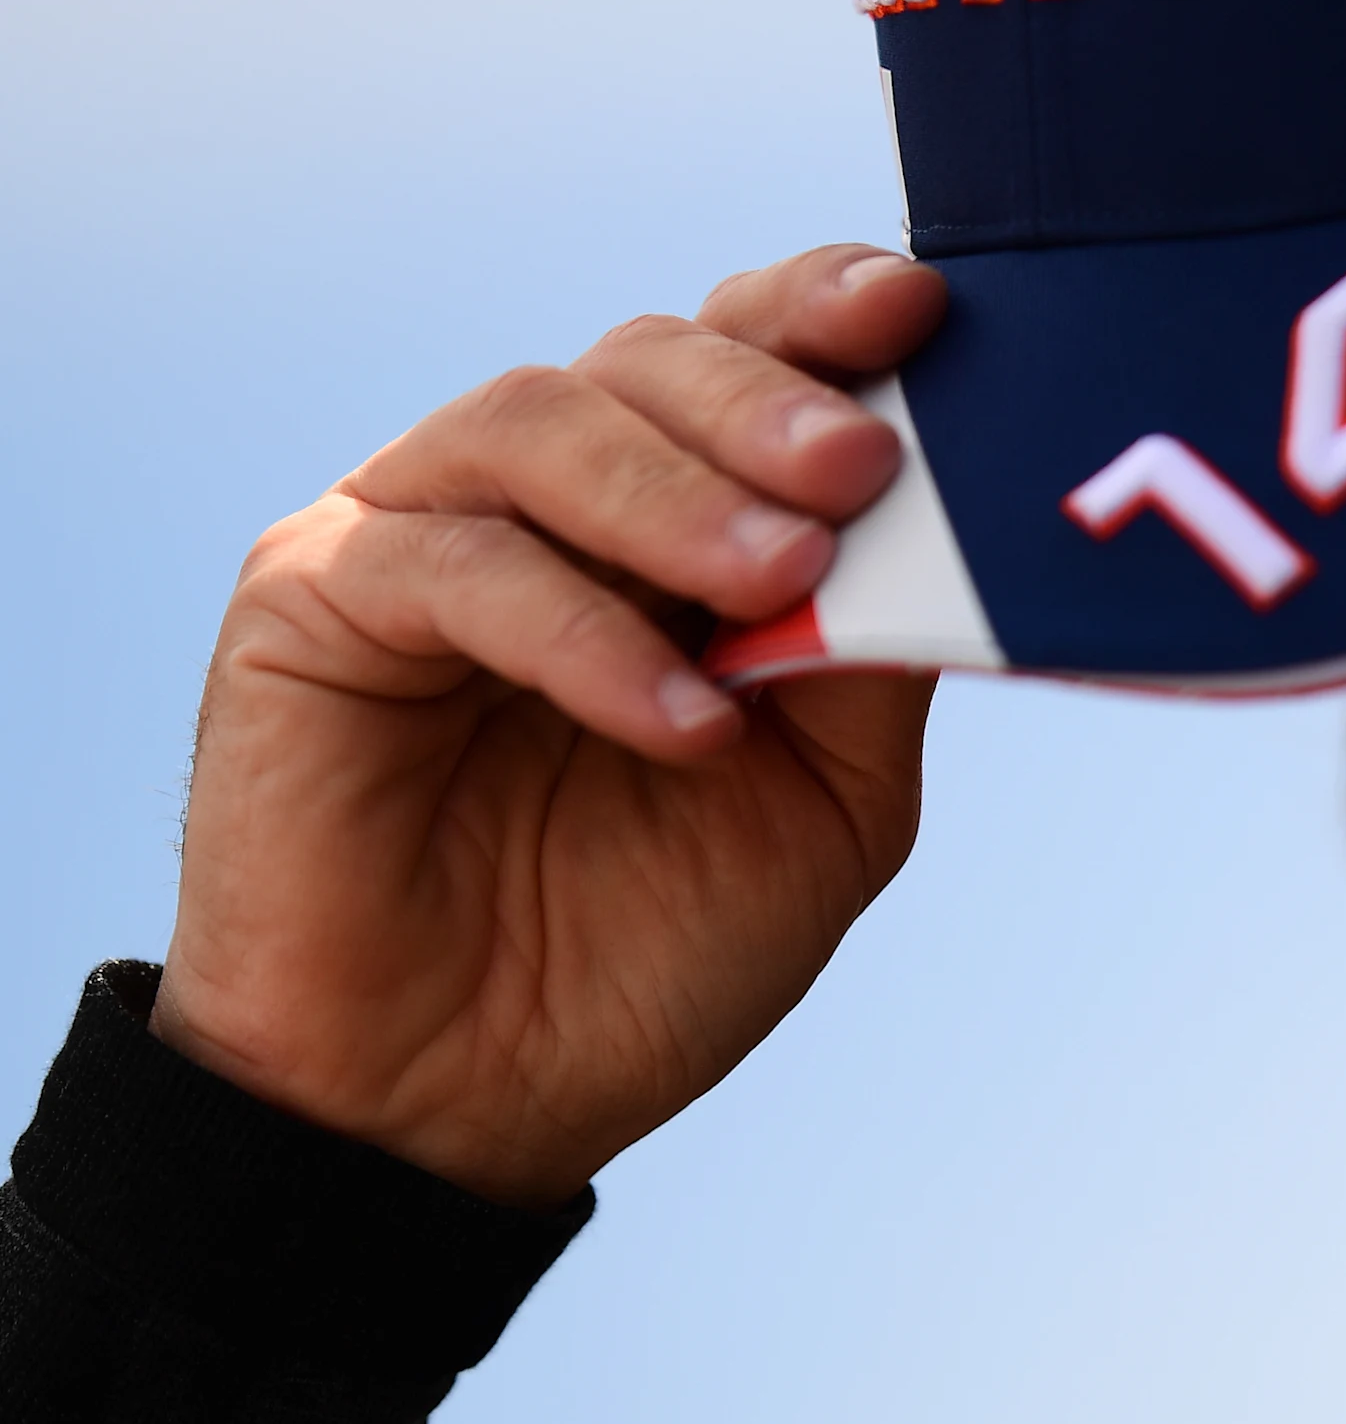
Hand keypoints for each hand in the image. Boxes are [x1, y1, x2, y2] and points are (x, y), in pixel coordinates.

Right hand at [153, 248, 950, 1208]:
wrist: (471, 1110)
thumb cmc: (648, 948)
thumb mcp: (825, 800)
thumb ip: (877, 654)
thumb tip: (957, 520)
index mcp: (669, 520)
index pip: (737, 359)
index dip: (818, 314)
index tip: (918, 313)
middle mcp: (540, 500)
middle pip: (644, 362)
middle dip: (763, 399)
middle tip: (857, 466)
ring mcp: (416, 535)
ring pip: (538, 423)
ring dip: (676, 494)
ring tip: (783, 579)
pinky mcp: (311, 603)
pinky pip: (450, 566)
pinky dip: (580, 633)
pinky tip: (682, 722)